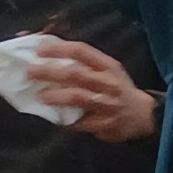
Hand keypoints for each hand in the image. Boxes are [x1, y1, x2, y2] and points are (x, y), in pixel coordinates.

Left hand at [26, 36, 160, 144]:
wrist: (143, 115)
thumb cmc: (118, 88)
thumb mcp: (107, 70)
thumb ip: (83, 63)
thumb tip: (49, 51)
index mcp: (108, 66)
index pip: (82, 51)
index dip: (59, 48)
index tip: (39, 49)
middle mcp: (108, 83)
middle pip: (75, 73)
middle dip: (49, 72)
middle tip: (30, 72)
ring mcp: (106, 104)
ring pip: (77, 97)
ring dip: (56, 96)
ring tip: (40, 97)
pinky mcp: (104, 124)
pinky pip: (81, 122)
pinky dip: (66, 120)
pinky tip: (54, 118)